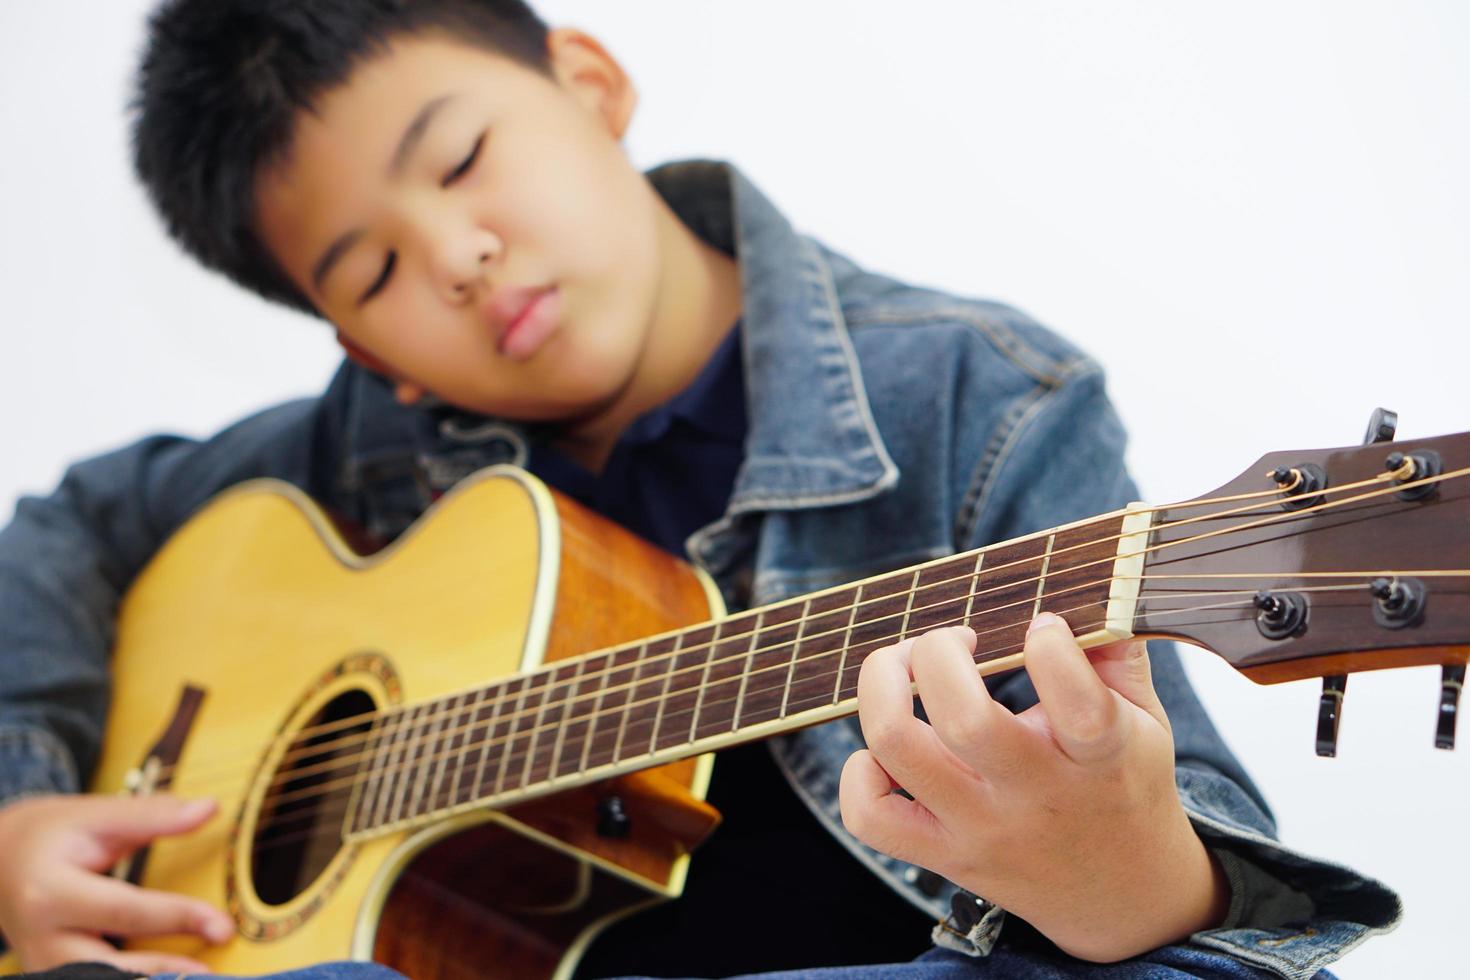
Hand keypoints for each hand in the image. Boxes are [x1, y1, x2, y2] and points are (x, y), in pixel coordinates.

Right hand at [0, 794, 234, 972]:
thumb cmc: (51, 835)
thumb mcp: (96, 815)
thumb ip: (153, 815)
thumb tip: (209, 809)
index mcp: (50, 892)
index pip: (124, 911)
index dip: (177, 918)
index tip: (223, 925)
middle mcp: (42, 938)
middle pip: (108, 966)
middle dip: (163, 973)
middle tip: (214, 974)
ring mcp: (43, 964)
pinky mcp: (53, 976)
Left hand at [839, 615, 1228, 961]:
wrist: (1119, 895)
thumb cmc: (1122, 784)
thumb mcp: (1147, 722)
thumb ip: (1119, 655)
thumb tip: (1089, 592)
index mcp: (1099, 758)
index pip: (1079, 708)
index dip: (1051, 648)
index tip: (1042, 624)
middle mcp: (1036, 797)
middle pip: (964, 720)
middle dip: (937, 652)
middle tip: (953, 639)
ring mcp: (981, 829)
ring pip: (898, 751)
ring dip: (882, 688)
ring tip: (903, 668)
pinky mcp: (943, 856)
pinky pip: (870, 817)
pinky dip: (859, 772)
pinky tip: (889, 750)